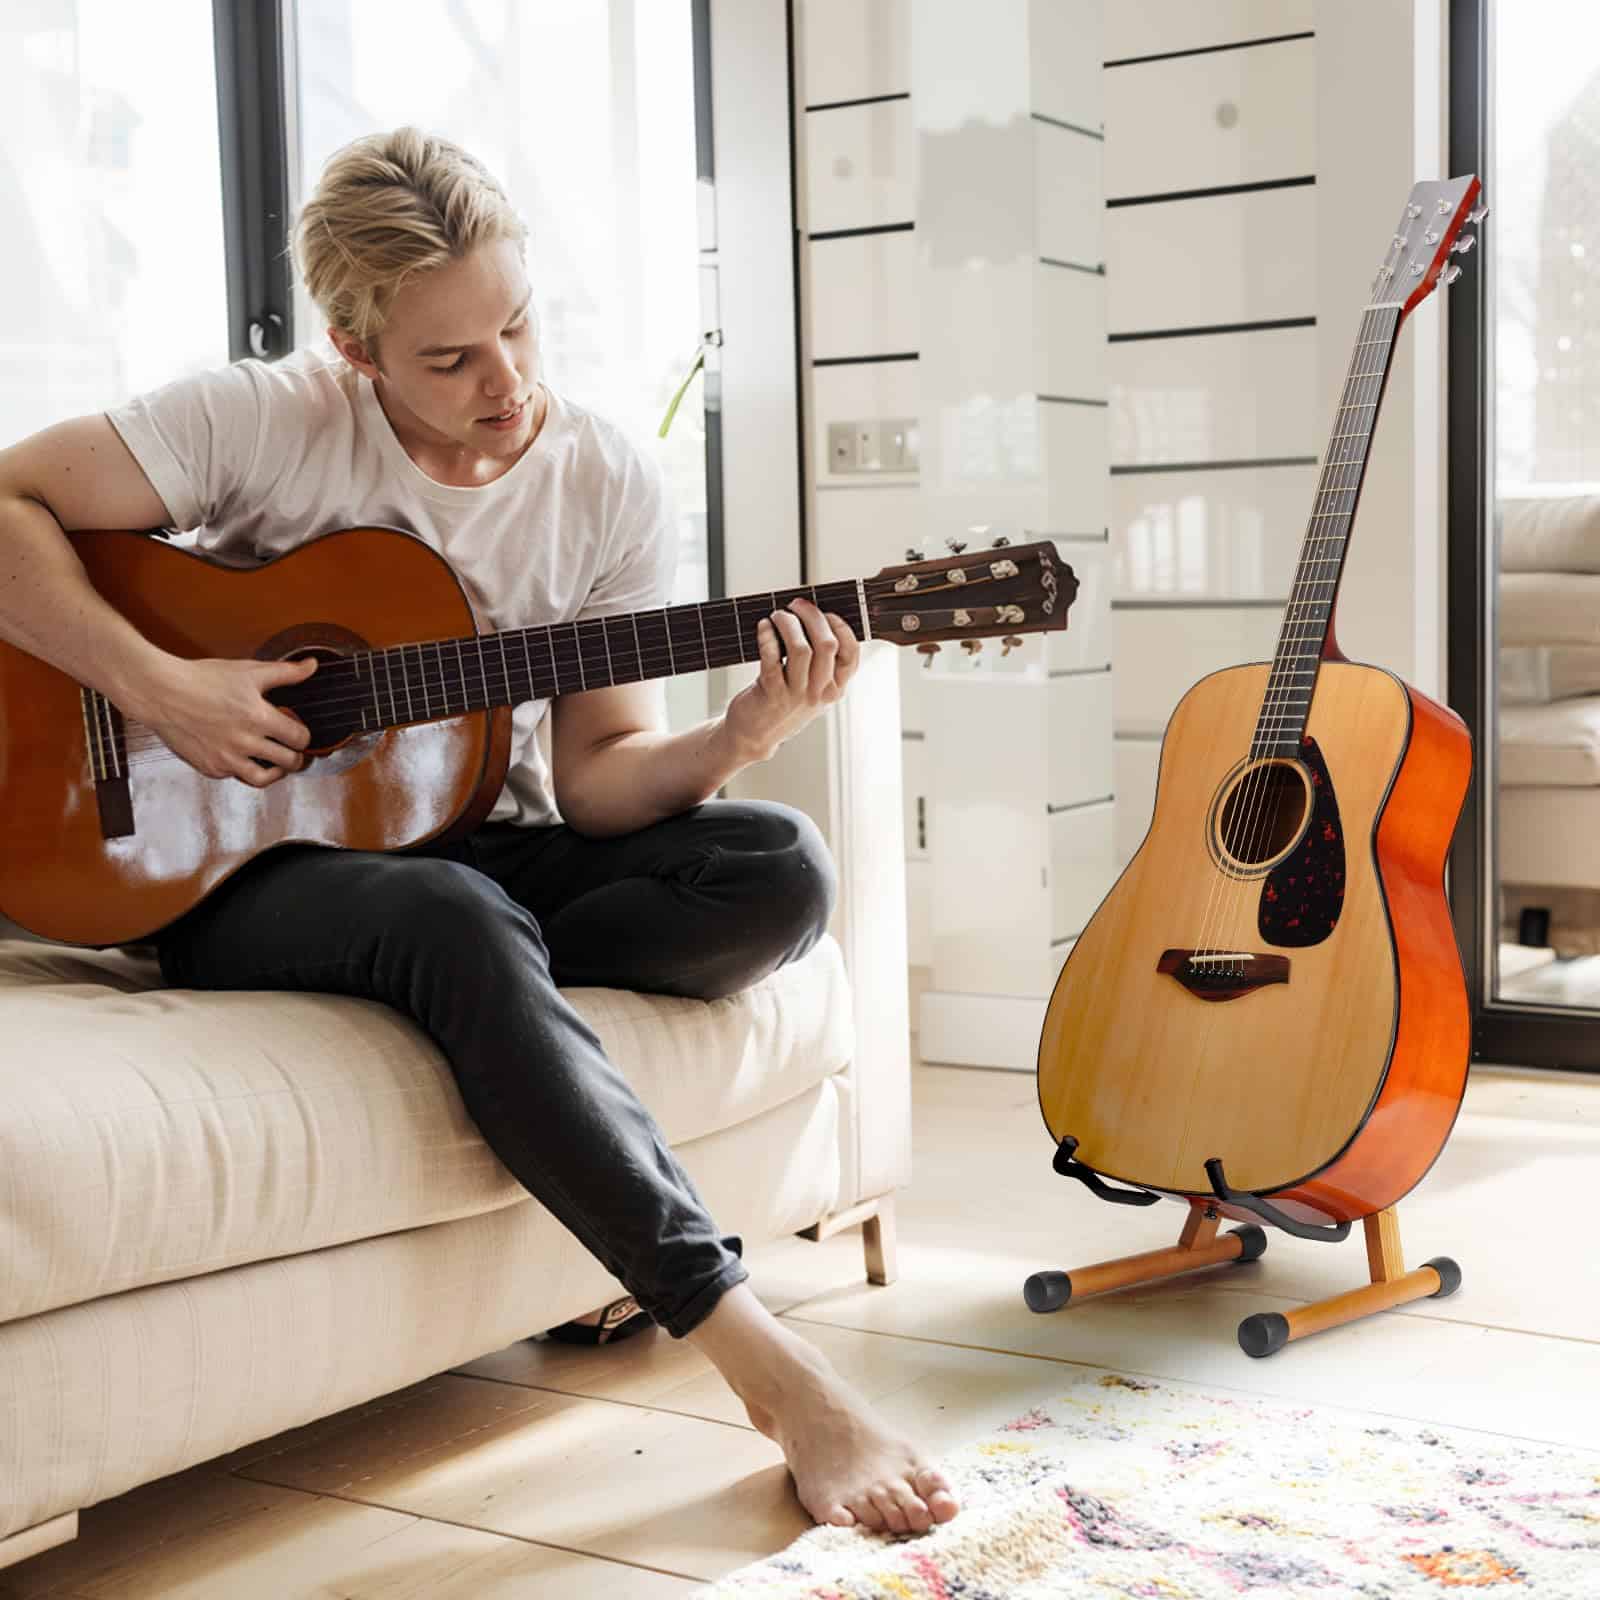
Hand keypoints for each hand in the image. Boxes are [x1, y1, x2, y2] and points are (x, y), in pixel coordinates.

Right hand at [129, 654, 317, 786]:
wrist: (161, 692)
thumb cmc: (202, 679)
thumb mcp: (249, 671)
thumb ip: (286, 672)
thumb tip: (312, 666)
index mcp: (259, 717)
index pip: (300, 738)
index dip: (303, 735)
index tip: (296, 729)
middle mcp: (245, 742)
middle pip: (289, 761)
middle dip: (296, 755)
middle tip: (292, 750)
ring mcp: (227, 758)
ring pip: (264, 778)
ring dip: (275, 771)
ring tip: (275, 763)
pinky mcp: (210, 767)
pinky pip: (236, 777)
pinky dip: (244, 769)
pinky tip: (244, 757)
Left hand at [723, 598, 859, 762]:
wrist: (755, 734)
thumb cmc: (784, 704)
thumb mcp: (813, 690)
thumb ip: (822, 665)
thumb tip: (818, 619)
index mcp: (834, 689)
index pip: (851, 653)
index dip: (841, 627)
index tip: (827, 613)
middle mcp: (818, 692)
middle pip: (827, 645)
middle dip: (812, 616)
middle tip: (797, 605)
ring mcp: (796, 694)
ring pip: (800, 648)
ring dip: (788, 623)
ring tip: (778, 615)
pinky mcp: (771, 692)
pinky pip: (771, 658)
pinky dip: (767, 636)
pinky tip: (764, 627)